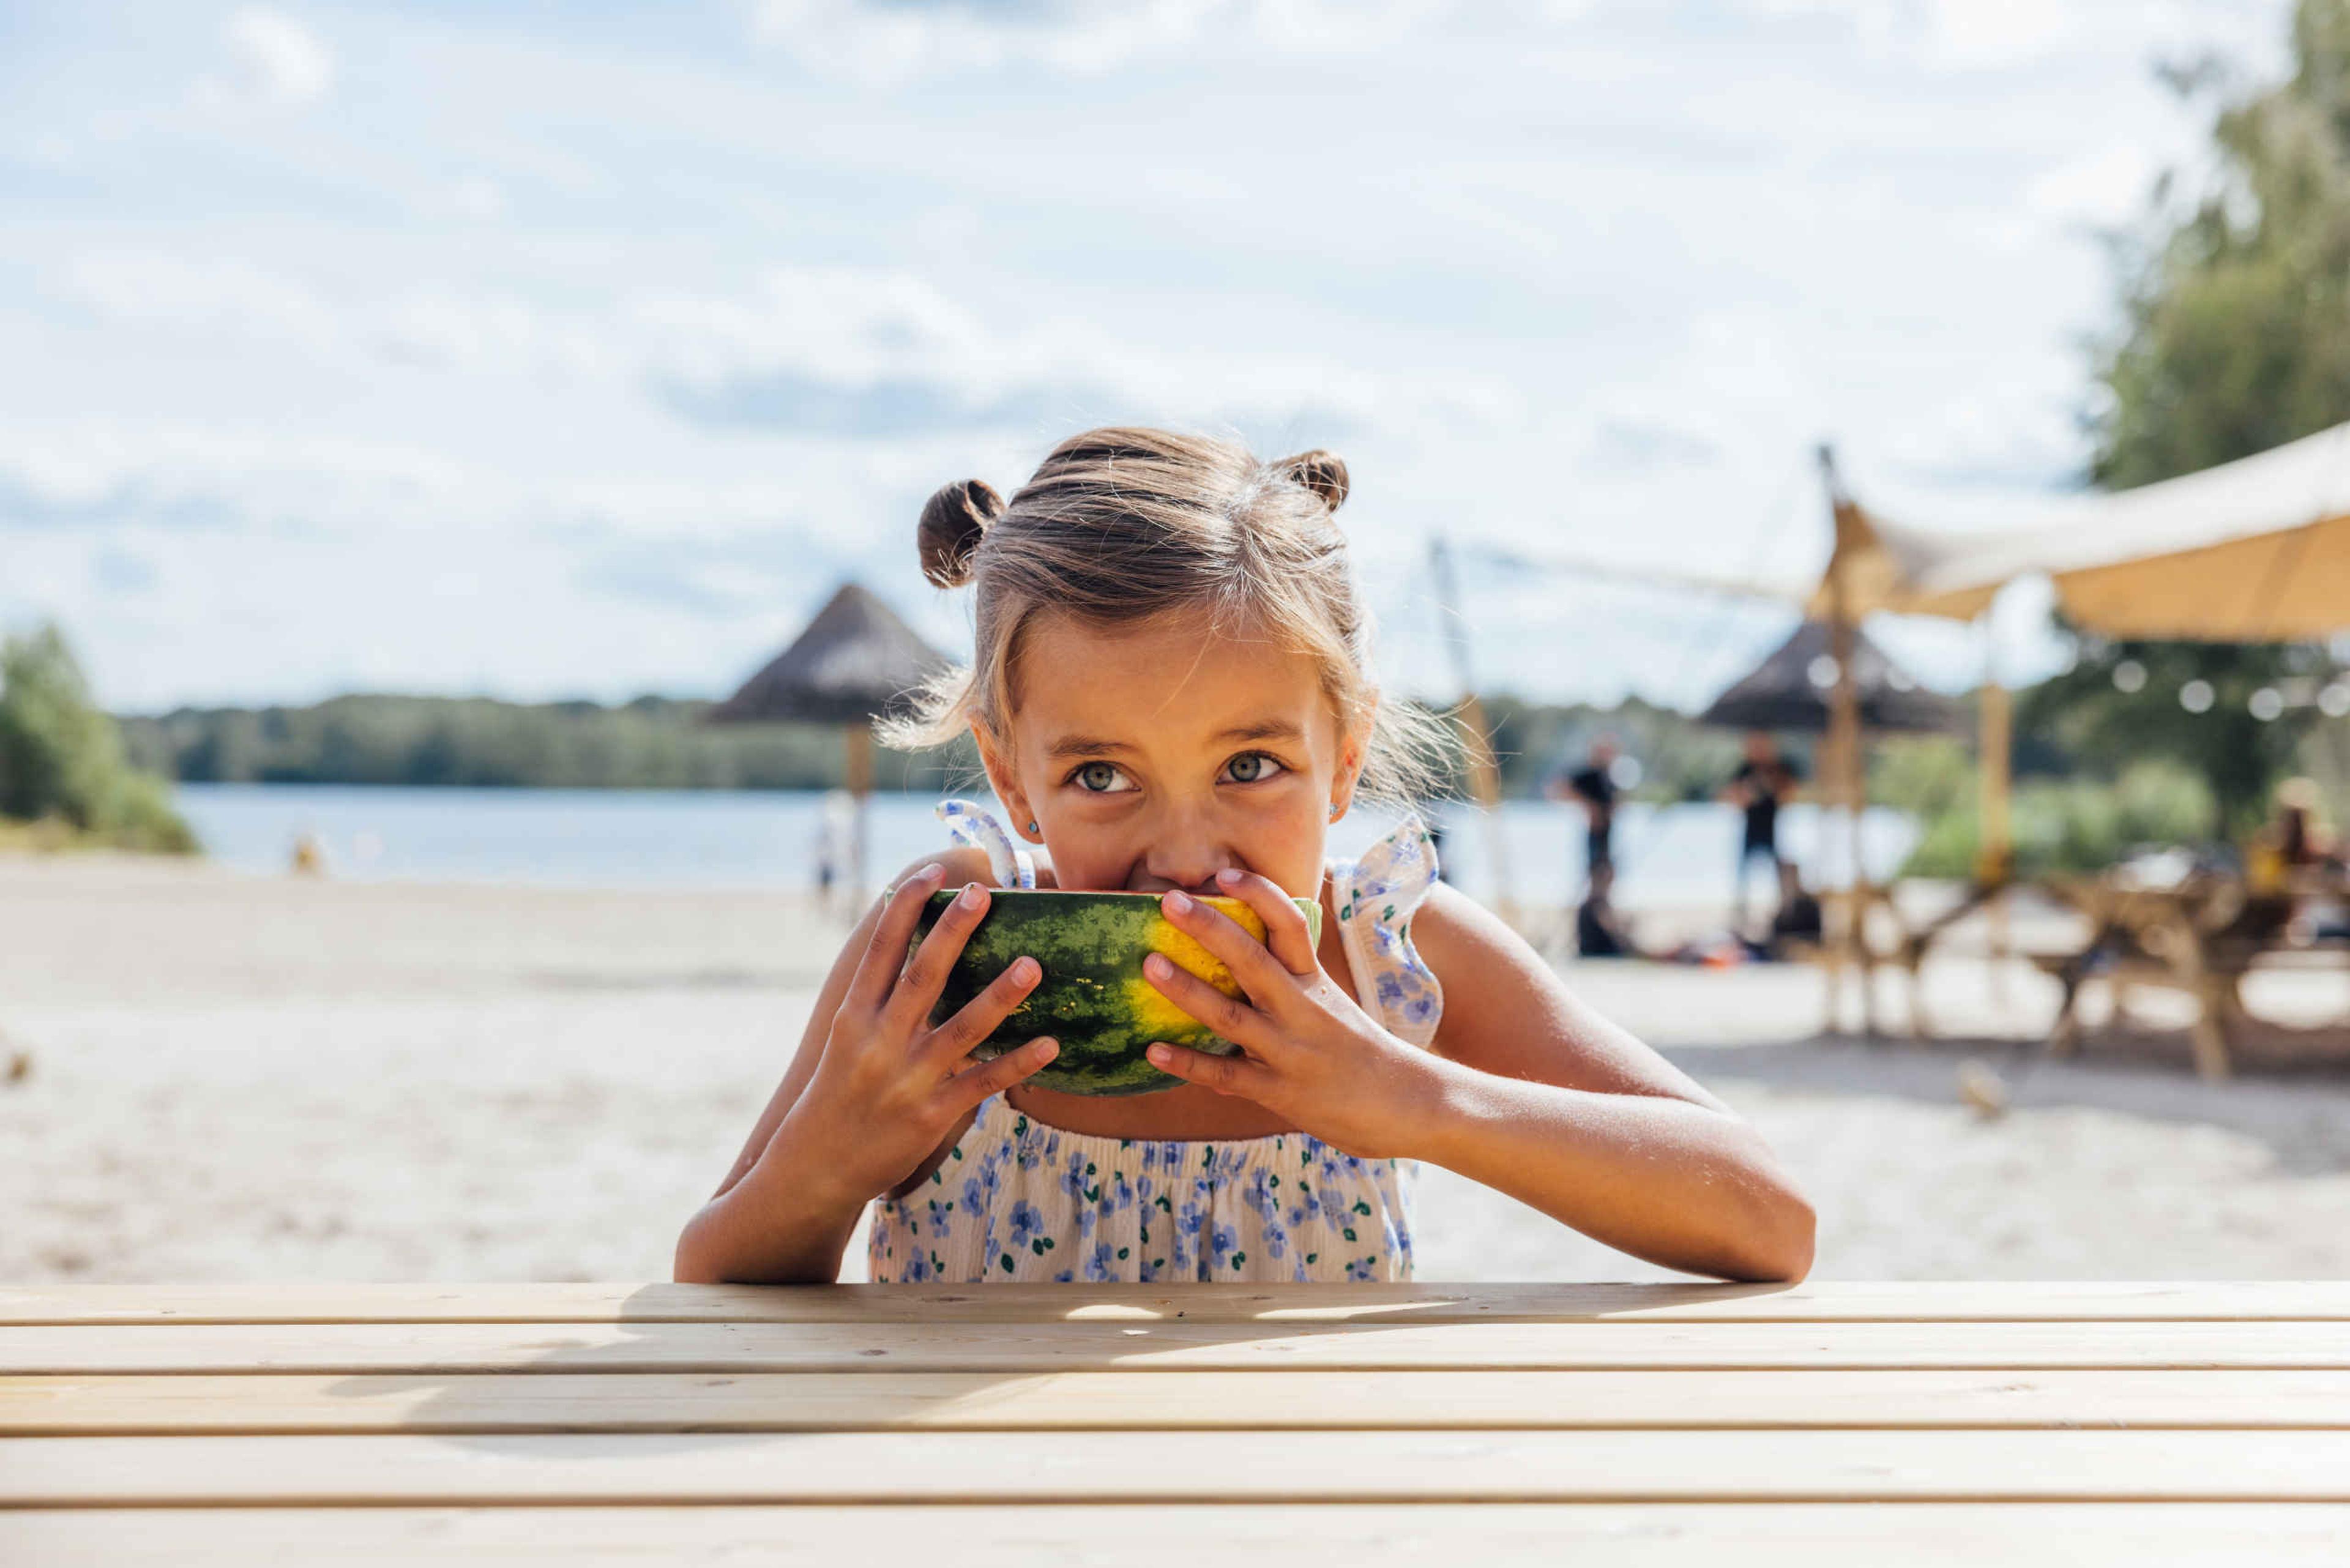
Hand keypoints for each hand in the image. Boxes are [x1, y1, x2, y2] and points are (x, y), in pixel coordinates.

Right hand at [786, 865, 1059, 1202]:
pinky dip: (1018, 1064)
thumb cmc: (836, 1096)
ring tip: (1034, 964)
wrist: (813, 1169)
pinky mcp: (931, 1115)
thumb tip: (919, 954)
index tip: (931, 871)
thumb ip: (878, 1002)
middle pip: (922, 976)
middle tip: (983, 893)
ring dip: (1001, 995)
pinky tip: (1051, 1045)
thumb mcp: (846, 1043)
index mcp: (853, 1017)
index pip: (881, 951)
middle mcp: (878, 1042)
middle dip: (953, 931)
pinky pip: (983, 1084)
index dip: (905, 908)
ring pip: (962, 1029)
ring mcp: (906, 1080)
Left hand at [1140, 870, 1443, 1159]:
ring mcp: (1289, 1051)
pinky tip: (1153, 1051)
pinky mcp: (1279, 1091)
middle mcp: (1302, 1010)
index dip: (1258, 894)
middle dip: (1209, 928)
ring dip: (1187, 990)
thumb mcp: (1332, 1008)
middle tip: (1168, 901)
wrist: (1406, 1104)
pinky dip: (1188, 1063)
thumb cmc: (1363, 1053)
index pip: (1290, 924)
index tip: (1224, 872)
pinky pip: (1225, 1075)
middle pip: (1252, 959)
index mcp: (1315, 982)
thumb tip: (1245, 968)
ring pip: (1231, 1016)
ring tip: (1150, 966)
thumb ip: (1290, 988)